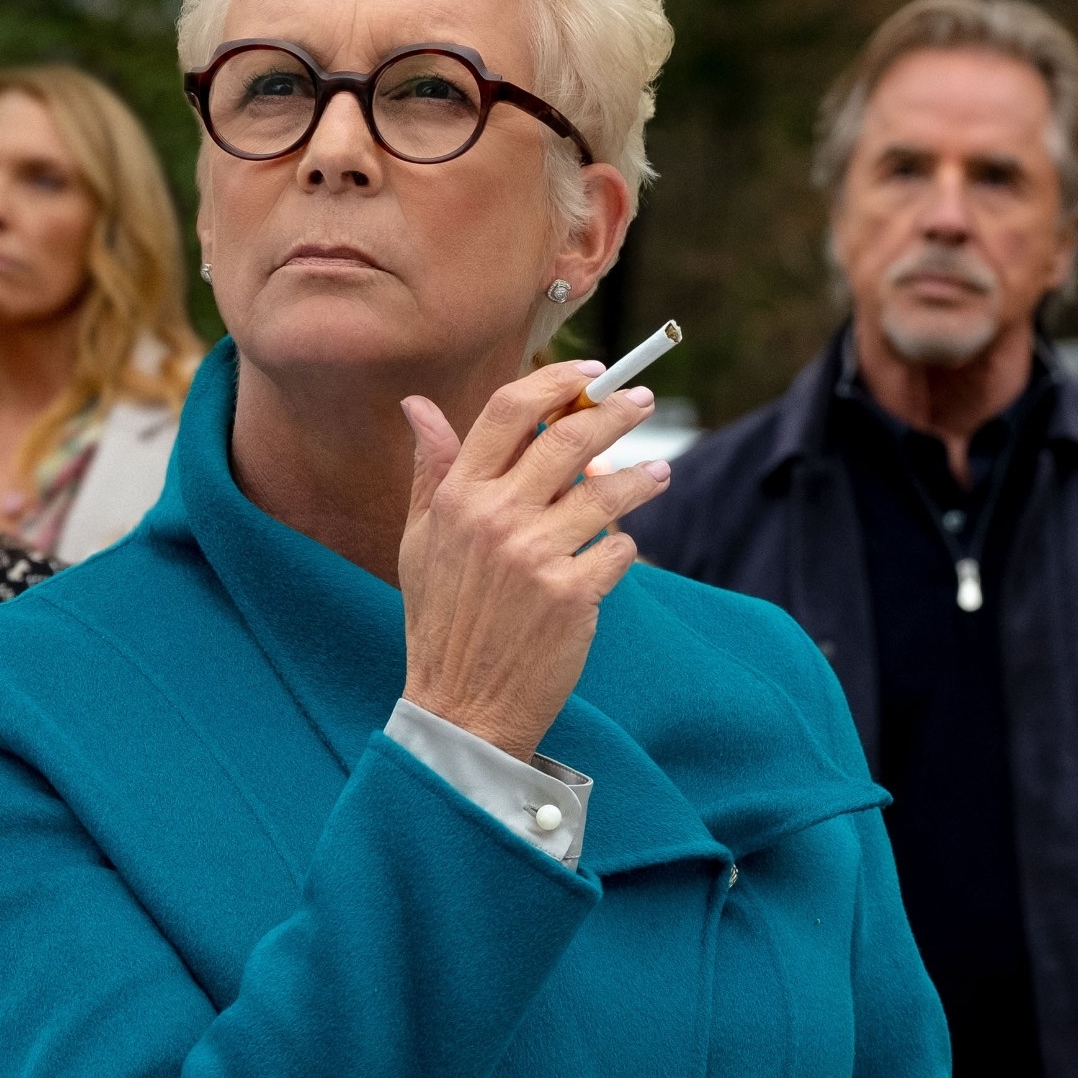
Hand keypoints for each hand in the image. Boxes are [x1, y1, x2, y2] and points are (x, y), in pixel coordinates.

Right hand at [398, 360, 671, 762]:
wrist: (461, 704)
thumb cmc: (441, 620)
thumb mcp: (420, 540)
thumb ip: (430, 470)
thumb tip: (418, 407)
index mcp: (457, 497)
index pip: (507, 412)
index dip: (553, 382)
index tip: (587, 373)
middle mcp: (496, 518)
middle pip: (570, 439)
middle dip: (616, 412)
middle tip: (641, 402)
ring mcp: (536, 556)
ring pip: (608, 492)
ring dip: (642, 477)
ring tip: (658, 473)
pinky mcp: (572, 595)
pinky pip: (617, 550)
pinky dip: (622, 548)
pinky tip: (617, 553)